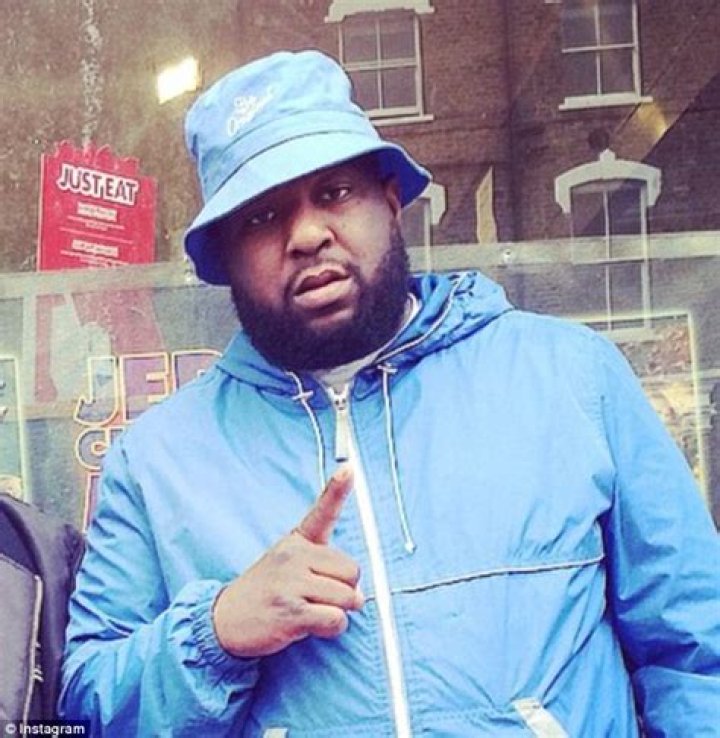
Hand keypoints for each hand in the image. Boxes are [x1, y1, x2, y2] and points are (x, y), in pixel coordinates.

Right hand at [212, 466, 363, 657]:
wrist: (224, 620)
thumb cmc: (266, 591)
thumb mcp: (288, 565)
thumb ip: (325, 570)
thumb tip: (358, 596)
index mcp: (296, 541)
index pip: (322, 512)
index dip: (337, 490)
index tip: (349, 469)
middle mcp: (294, 556)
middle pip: (352, 571)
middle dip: (346, 590)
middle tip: (320, 597)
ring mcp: (291, 583)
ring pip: (347, 597)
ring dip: (339, 612)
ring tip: (312, 611)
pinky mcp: (290, 612)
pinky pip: (336, 619)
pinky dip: (332, 627)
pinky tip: (311, 626)